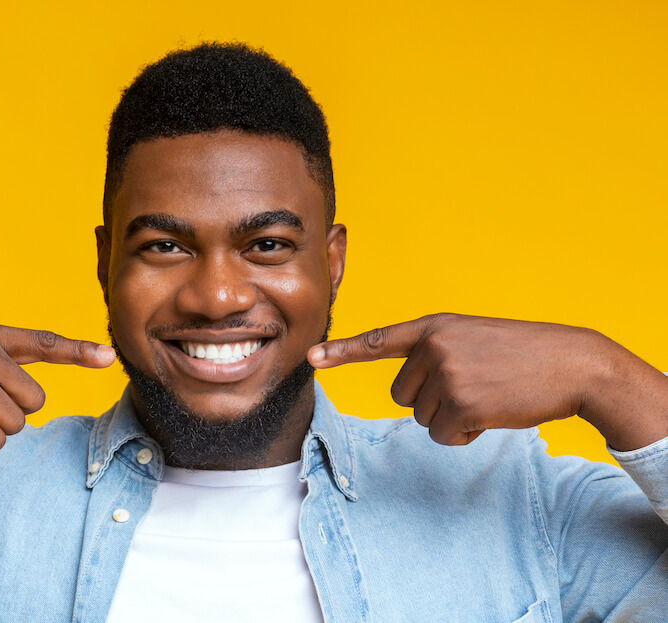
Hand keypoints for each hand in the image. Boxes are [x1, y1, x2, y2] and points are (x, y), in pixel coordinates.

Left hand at [308, 313, 667, 449]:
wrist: (572, 363)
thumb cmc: (523, 354)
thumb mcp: (473, 338)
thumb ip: (435, 354)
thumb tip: (408, 394)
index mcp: (434, 327)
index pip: (378, 340)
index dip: (342, 351)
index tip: (311, 357)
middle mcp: (433, 346)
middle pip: (403, 395)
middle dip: (432, 402)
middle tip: (473, 388)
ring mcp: (446, 374)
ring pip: (422, 418)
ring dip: (452, 419)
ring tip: (487, 397)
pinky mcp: (462, 403)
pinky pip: (442, 436)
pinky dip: (464, 435)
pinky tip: (492, 415)